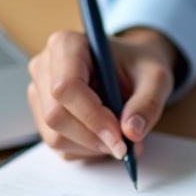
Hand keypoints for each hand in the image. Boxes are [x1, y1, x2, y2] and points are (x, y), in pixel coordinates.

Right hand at [27, 27, 178, 159]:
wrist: (131, 68)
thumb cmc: (139, 66)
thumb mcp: (156, 78)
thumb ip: (148, 102)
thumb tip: (131, 132)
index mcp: (67, 45)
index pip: (66, 87)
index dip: (92, 117)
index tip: (120, 136)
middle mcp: (45, 66)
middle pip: (56, 115)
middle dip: (92, 137)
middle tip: (124, 145)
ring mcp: (39, 92)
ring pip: (54, 136)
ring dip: (90, 146)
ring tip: (118, 138)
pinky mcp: (42, 115)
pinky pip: (58, 145)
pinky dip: (85, 150)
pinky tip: (104, 136)